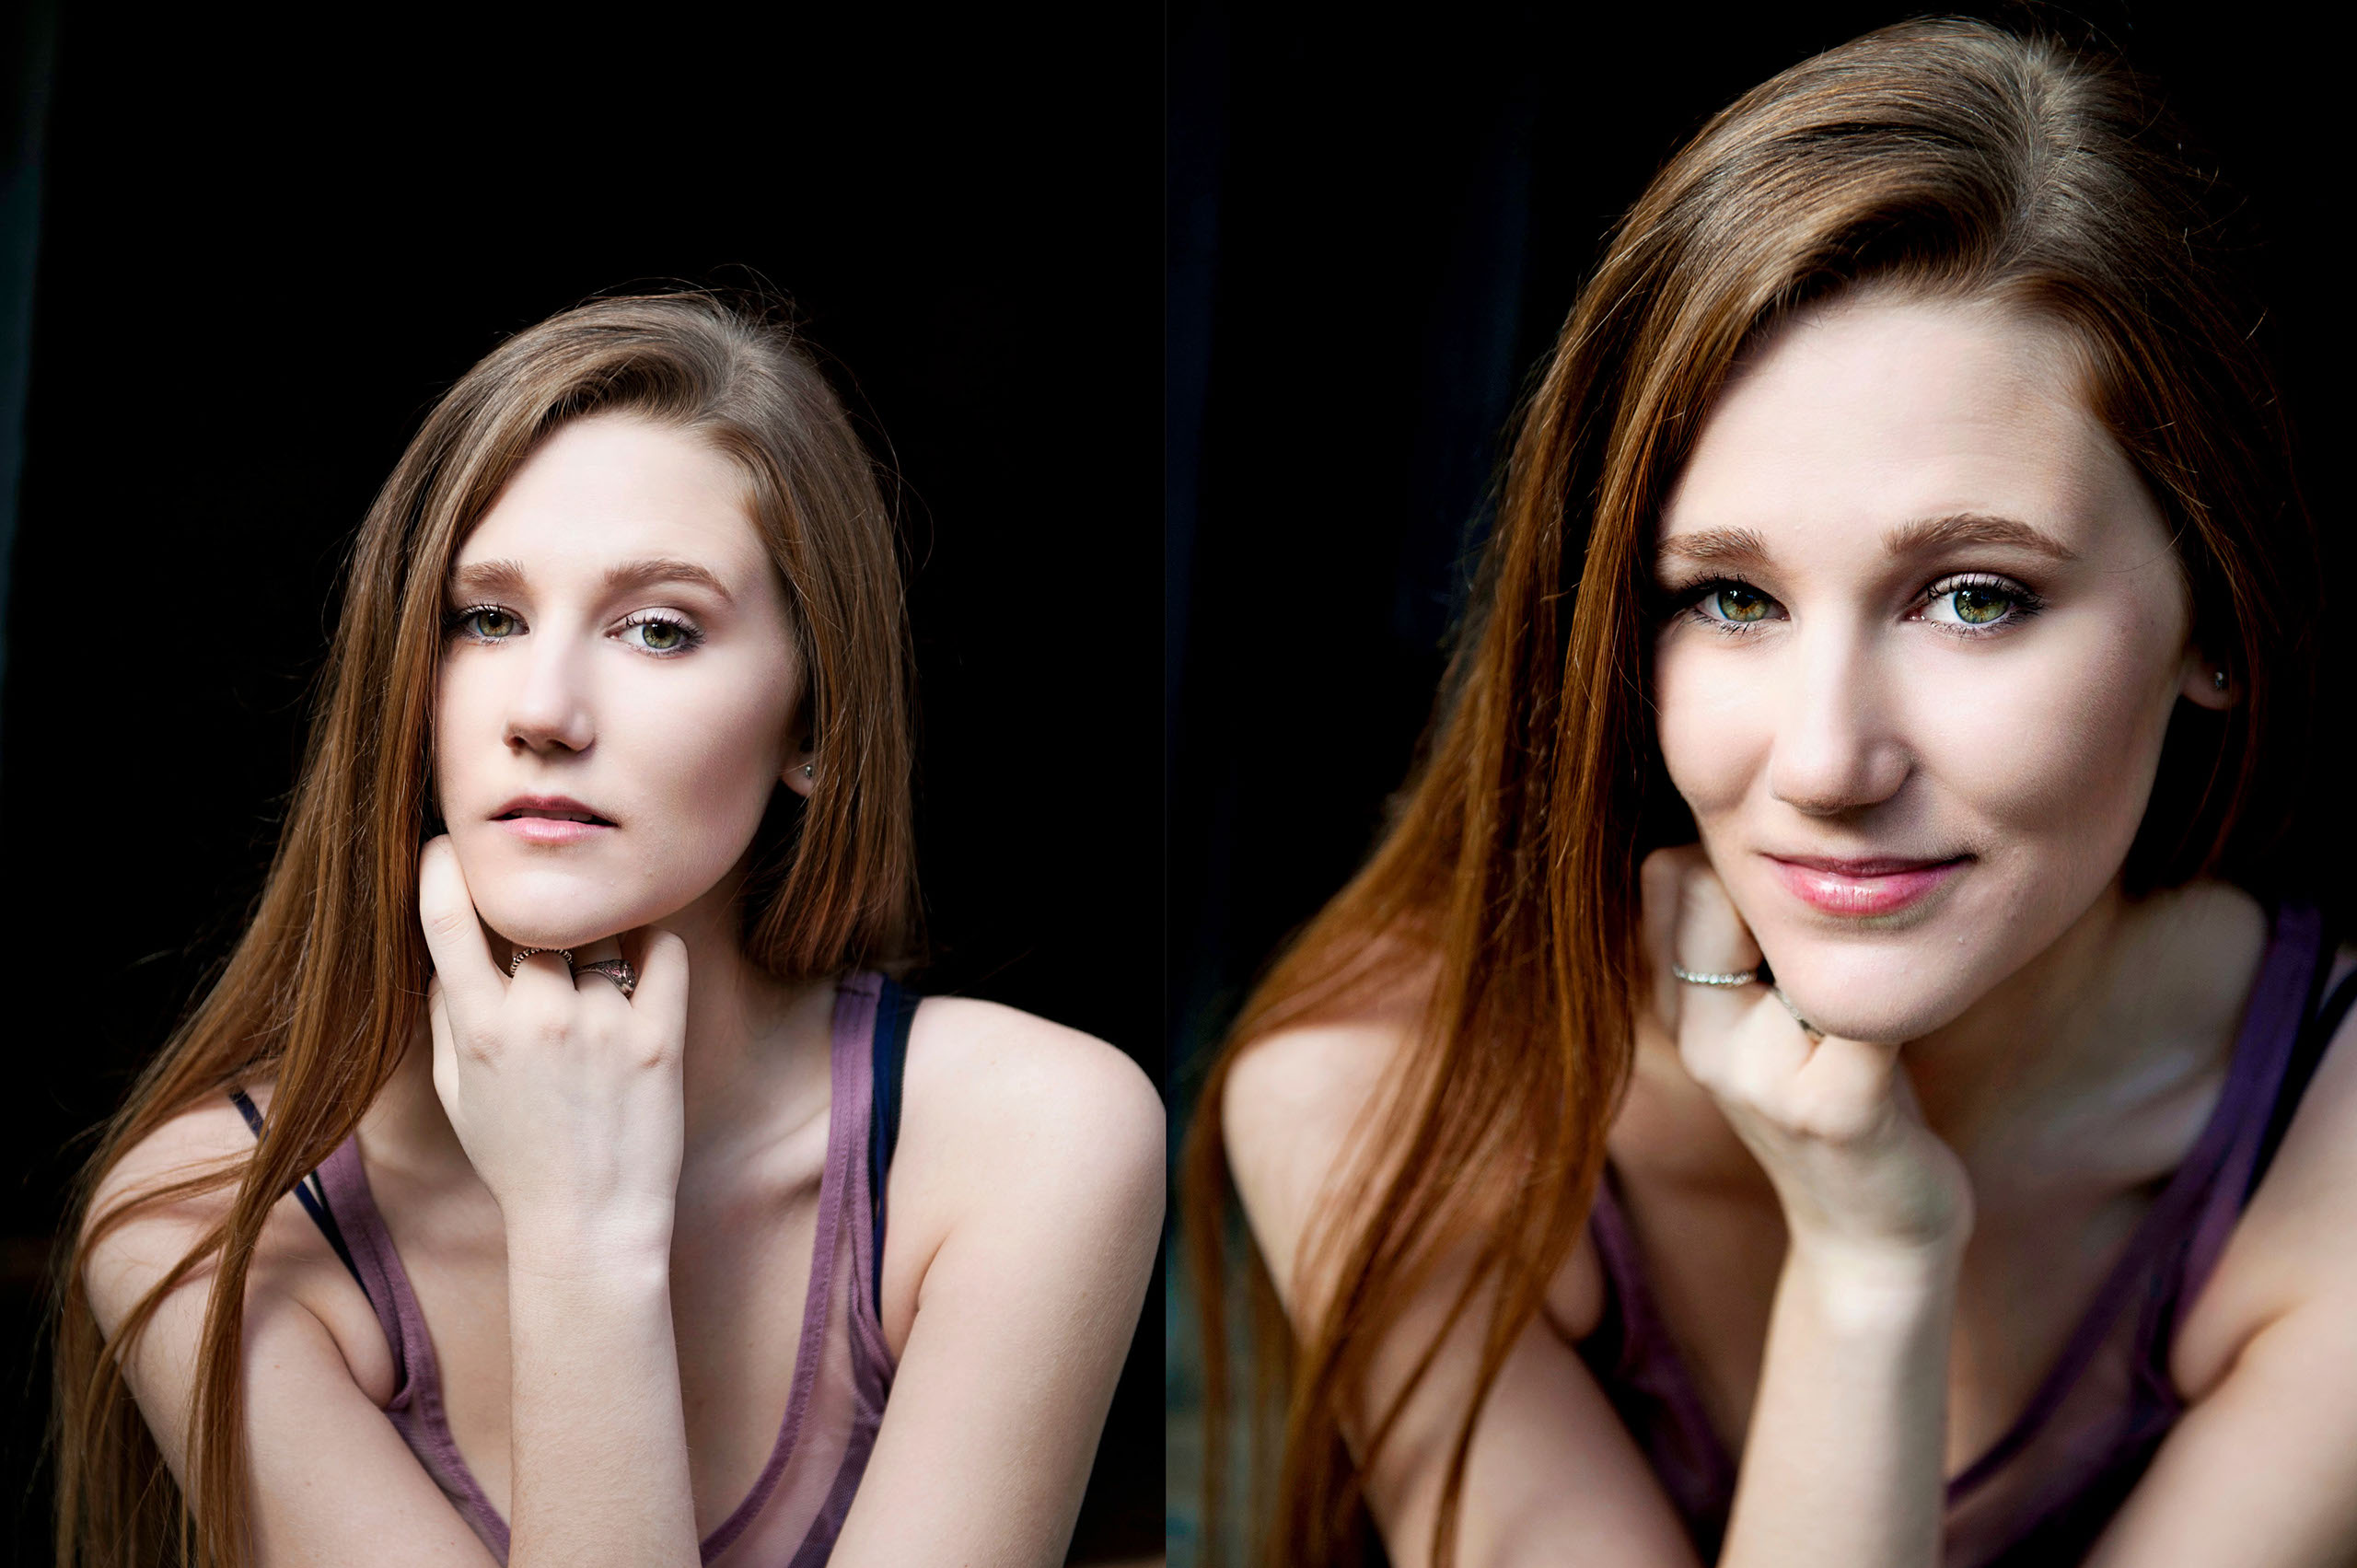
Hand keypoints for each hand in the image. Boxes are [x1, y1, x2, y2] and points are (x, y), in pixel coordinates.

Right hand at [417, 835, 690, 1254]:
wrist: (587, 1224)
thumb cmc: (516, 1159)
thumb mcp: (455, 1092)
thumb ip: (447, 1013)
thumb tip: (450, 946)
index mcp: (479, 1029)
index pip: (447, 921)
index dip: (441, 869)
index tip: (448, 847)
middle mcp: (538, 1017)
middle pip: (536, 919)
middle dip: (539, 921)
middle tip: (550, 932)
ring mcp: (602, 1024)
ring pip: (600, 928)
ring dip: (597, 935)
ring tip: (597, 964)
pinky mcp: (660, 1036)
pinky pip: (664, 949)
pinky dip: (654, 944)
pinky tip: (643, 962)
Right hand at [1640, 845, 1972, 1264]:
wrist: (1872, 1233)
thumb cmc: (1833, 1095)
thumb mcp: (1762, 1016)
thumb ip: (1739, 939)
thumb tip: (1767, 822)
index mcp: (1679, 1007)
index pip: (1667, 870)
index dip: (1730, 856)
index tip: (1789, 899)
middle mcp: (1700, 1038)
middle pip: (1703, 883)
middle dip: (1780, 882)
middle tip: (1834, 937)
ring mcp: (1759, 1079)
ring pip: (1789, 938)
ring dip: (1845, 941)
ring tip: (1872, 983)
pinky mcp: (1834, 1110)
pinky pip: (1867, 1011)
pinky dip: (1903, 994)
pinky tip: (1914, 1016)